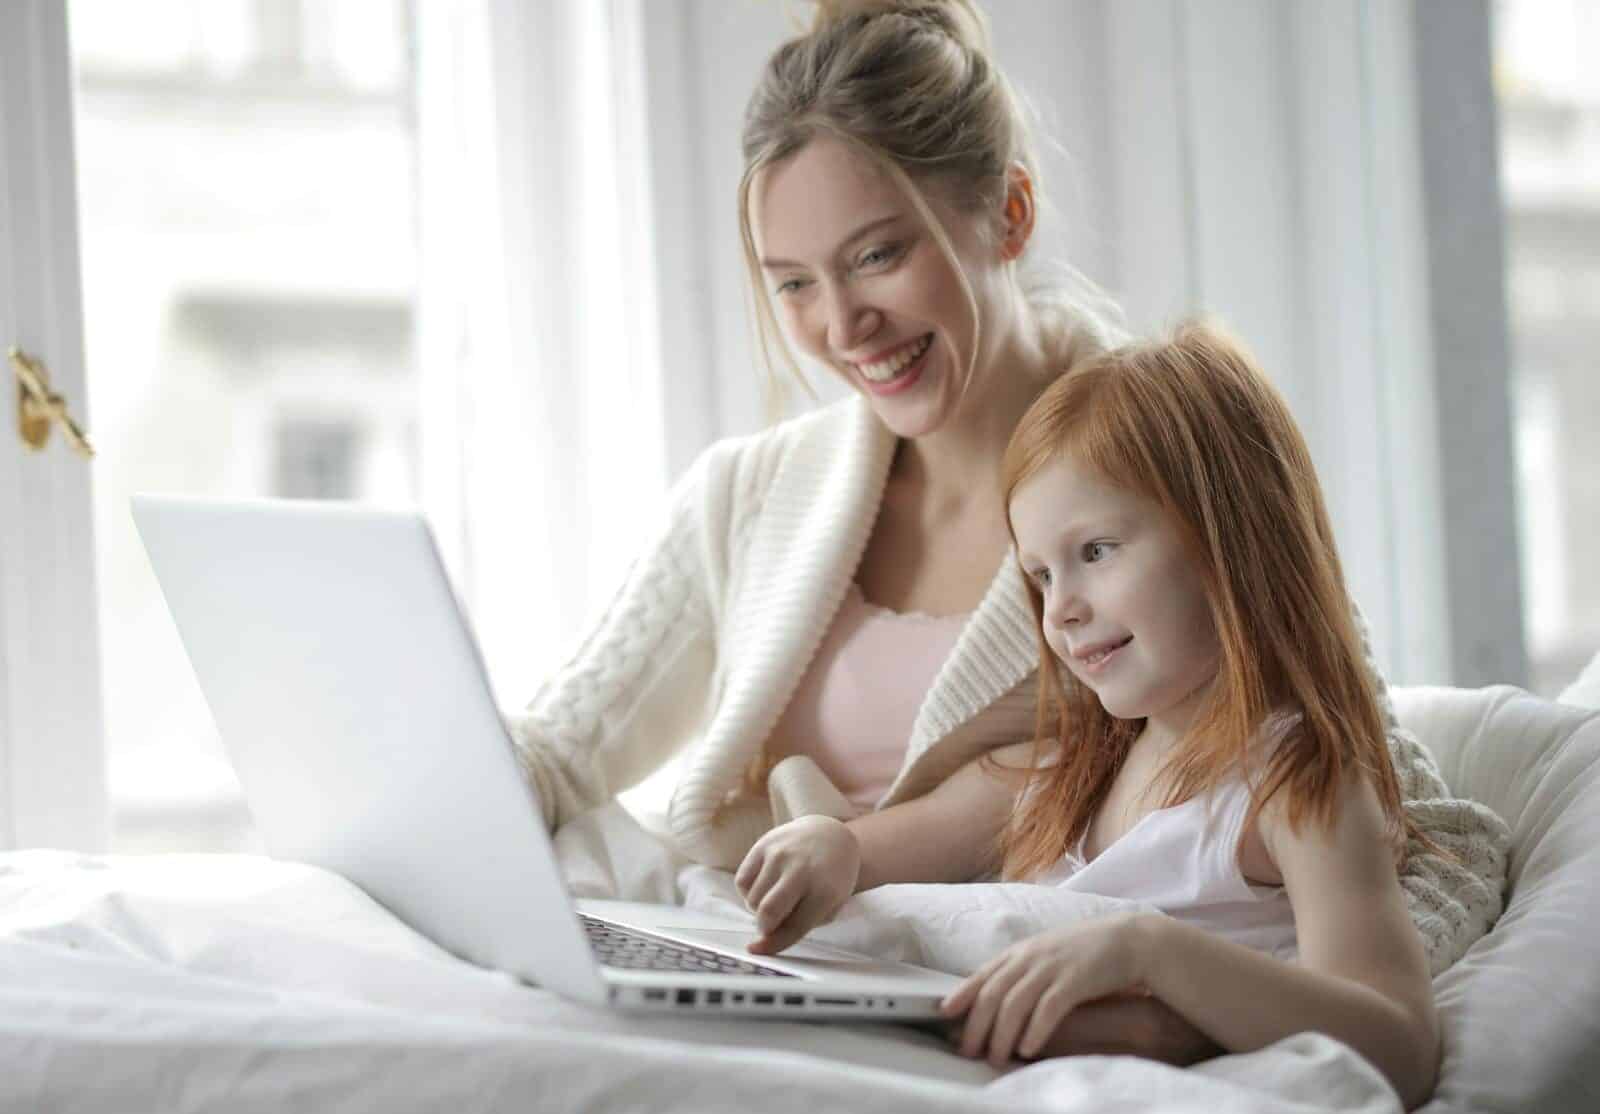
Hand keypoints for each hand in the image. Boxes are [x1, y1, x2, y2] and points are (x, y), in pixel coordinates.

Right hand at [734, 815, 860, 953]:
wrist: (828, 834)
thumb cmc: (830, 878)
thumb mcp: (830, 904)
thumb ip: (800, 925)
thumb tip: (759, 944)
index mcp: (825, 890)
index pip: (794, 927)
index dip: (773, 945)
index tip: (757, 950)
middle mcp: (801, 869)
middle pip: (768, 911)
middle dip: (763, 928)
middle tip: (769, 926)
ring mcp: (780, 854)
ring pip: (752, 898)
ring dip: (757, 909)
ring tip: (774, 900)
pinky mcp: (763, 845)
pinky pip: (742, 881)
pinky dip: (748, 892)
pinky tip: (764, 886)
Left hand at [940, 912, 1161, 1066]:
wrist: (1129, 939)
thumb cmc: (1085, 951)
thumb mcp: (1046, 954)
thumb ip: (1022, 970)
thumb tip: (996, 996)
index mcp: (1021, 951)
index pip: (982, 974)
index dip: (962, 994)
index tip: (943, 1014)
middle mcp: (1031, 957)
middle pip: (992, 993)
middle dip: (976, 1025)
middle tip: (967, 1051)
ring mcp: (1052, 967)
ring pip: (1015, 1003)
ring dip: (1002, 1034)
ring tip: (996, 1057)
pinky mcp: (1075, 980)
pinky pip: (1048, 1008)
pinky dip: (1035, 1030)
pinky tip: (1028, 1049)